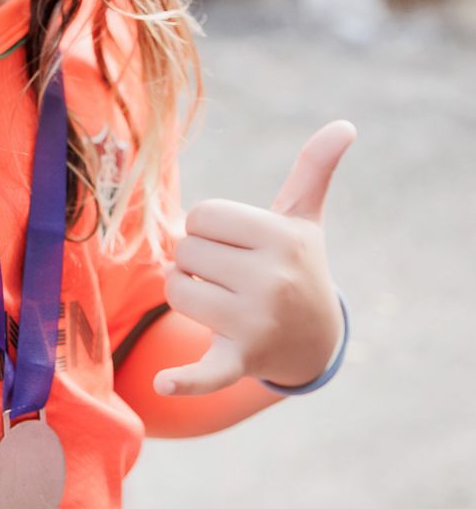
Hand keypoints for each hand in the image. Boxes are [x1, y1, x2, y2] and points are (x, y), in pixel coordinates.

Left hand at [152, 121, 354, 395]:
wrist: (312, 337)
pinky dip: (186, 380)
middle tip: (229, 275)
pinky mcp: (240, 359)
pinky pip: (207, 371)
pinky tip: (163, 383)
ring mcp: (256, 321)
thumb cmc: (295, 263)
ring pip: (177, 288)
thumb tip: (344, 125)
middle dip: (197, 259)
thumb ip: (314, 169)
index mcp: (280, 238)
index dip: (208, 227)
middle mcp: (272, 279)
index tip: (234, 243)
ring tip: (218, 299)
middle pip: (185, 249)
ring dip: (186, 292)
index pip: (201, 214)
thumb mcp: (303, 217)